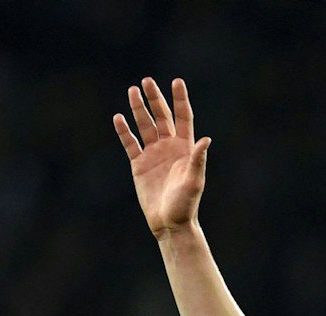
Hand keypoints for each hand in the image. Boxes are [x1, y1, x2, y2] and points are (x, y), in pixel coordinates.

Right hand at [115, 77, 210, 237]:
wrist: (170, 223)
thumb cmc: (186, 204)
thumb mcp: (194, 181)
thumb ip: (198, 159)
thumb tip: (206, 139)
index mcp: (185, 148)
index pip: (183, 117)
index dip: (180, 100)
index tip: (177, 81)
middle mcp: (169, 147)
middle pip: (161, 117)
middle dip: (155, 99)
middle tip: (147, 81)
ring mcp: (153, 154)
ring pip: (145, 126)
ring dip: (138, 109)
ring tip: (132, 91)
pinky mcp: (139, 165)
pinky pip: (130, 144)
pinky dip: (124, 131)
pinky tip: (118, 118)